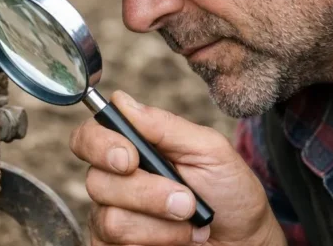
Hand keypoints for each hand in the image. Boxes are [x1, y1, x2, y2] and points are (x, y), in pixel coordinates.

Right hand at [69, 90, 285, 245]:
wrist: (244, 240)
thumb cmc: (229, 192)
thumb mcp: (210, 150)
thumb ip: (165, 126)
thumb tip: (121, 100)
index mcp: (132, 147)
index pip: (88, 137)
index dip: (100, 145)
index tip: (130, 159)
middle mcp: (114, 180)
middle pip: (97, 181)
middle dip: (148, 194)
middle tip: (188, 200)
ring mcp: (111, 216)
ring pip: (110, 219)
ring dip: (160, 226)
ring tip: (190, 223)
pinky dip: (155, 243)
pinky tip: (176, 240)